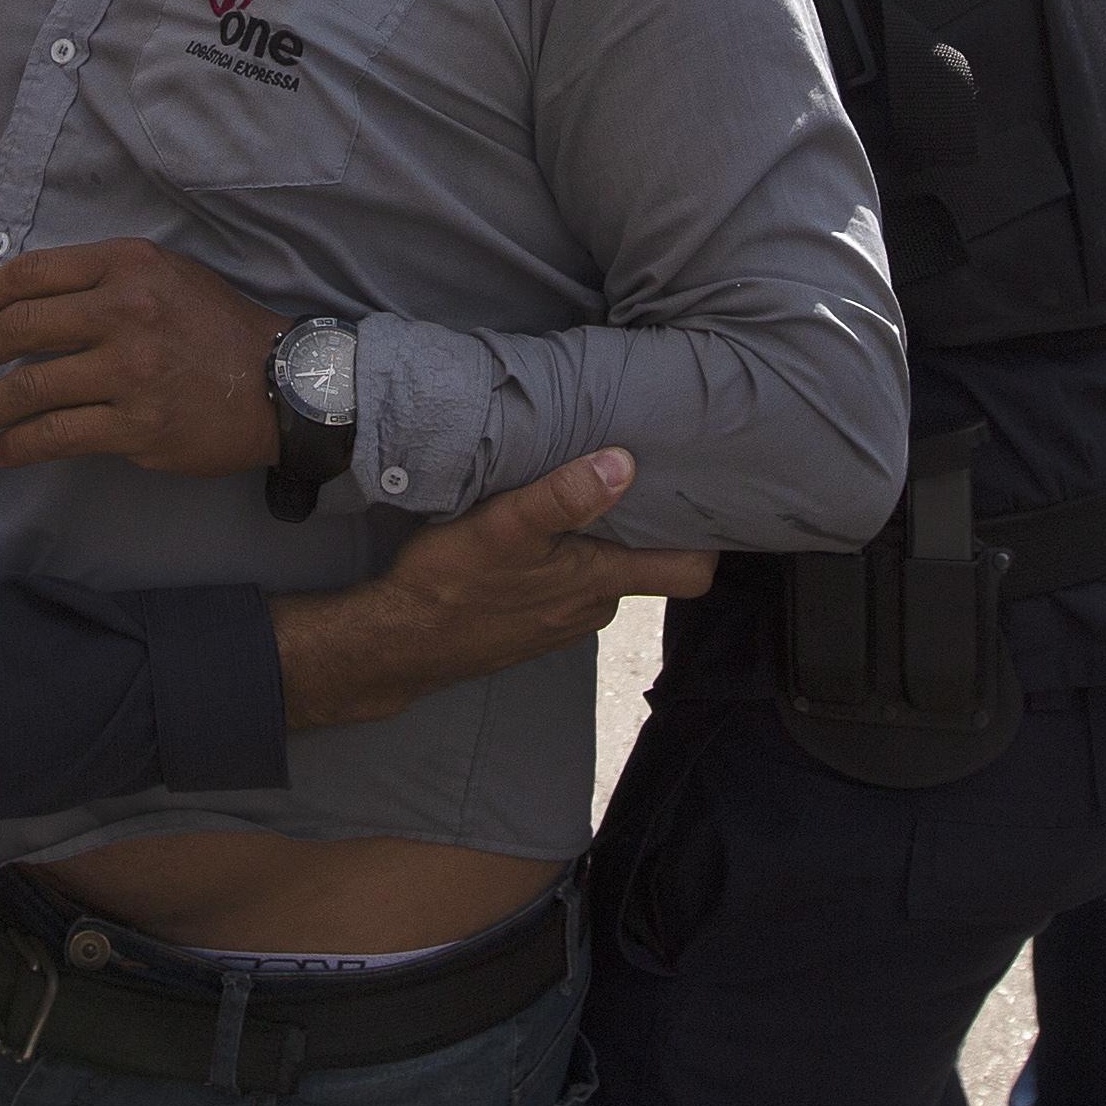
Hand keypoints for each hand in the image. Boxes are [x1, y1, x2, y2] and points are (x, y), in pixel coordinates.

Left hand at [0, 238, 286, 474]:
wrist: (283, 385)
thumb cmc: (219, 328)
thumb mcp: (168, 275)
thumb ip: (106, 278)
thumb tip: (30, 300)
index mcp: (129, 266)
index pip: (33, 273)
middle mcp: (126, 312)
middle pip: (22, 327)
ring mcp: (130, 372)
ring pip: (30, 388)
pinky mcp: (136, 425)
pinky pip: (57, 435)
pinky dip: (18, 446)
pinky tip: (0, 453)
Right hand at [272, 451, 717, 729]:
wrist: (399, 642)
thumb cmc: (451, 584)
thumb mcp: (504, 527)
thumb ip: (563, 496)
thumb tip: (623, 463)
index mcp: (600, 581)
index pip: (690, 573)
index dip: (706, 540)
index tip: (702, 498)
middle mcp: (594, 607)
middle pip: (644, 565)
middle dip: (640, 525)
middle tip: (629, 473)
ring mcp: (564, 622)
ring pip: (601, 574)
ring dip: (593, 543)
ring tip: (573, 498)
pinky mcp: (533, 627)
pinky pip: (565, 588)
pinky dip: (559, 564)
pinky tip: (530, 541)